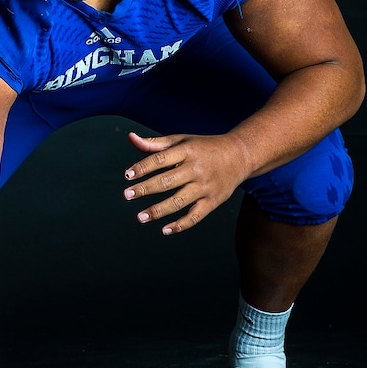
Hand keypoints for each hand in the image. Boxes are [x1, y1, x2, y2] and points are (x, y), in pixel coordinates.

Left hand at [123, 131, 240, 233]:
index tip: (127, 176)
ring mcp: (205, 186)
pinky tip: (165, 230)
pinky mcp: (213, 201)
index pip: (161, 159)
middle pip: (167, 181)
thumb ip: (155, 143)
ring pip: (179, 201)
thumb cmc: (204, 147)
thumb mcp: (182, 140)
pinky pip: (196, 216)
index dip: (143, 167)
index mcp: (187, 151)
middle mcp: (196, 169)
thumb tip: (130, 138)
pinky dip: (181, 225)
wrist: (240, 155)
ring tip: (140, 217)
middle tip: (127, 195)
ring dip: (158, 211)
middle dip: (145, 189)